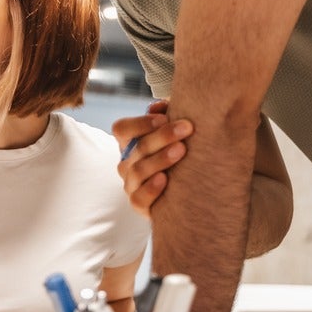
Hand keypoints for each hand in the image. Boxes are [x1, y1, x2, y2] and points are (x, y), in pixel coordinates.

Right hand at [111, 99, 192, 215]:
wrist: (190, 192)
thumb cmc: (181, 152)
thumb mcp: (175, 132)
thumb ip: (168, 115)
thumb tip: (159, 106)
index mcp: (130, 143)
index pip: (122, 128)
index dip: (140, 123)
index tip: (164, 117)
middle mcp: (127, 163)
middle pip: (137, 148)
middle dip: (162, 136)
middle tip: (186, 128)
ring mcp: (131, 185)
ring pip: (138, 171)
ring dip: (160, 159)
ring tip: (181, 150)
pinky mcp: (140, 205)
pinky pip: (138, 199)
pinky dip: (150, 189)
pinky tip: (166, 180)